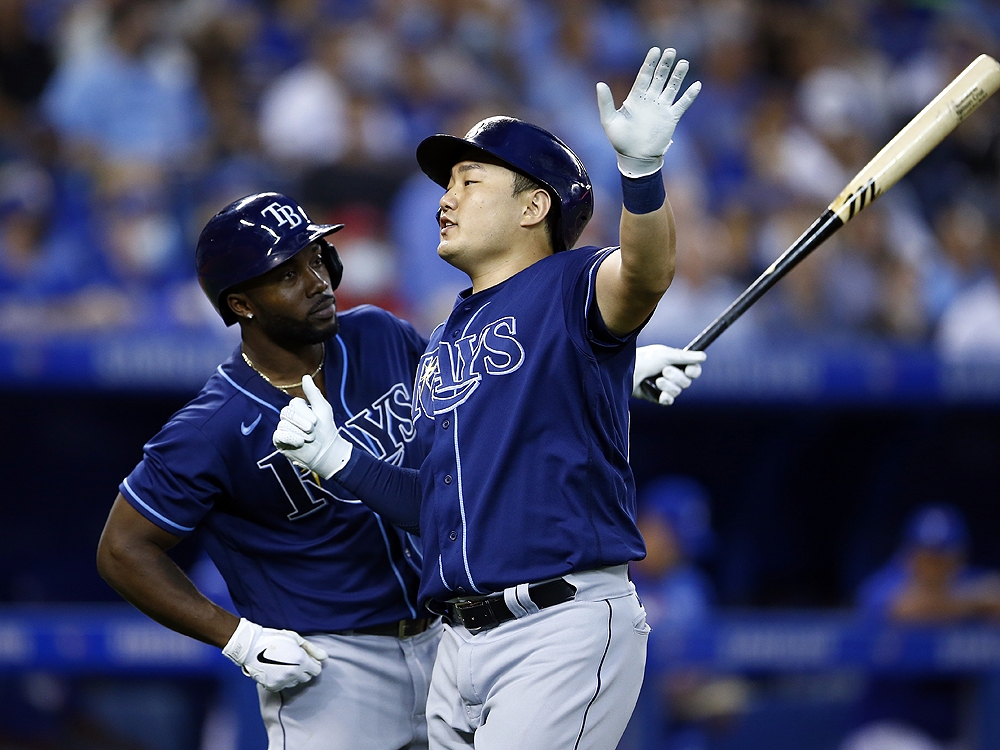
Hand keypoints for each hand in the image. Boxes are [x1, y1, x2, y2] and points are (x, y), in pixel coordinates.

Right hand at [222, 618, 327, 691]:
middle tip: (296, 661)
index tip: (307, 659)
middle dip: (305, 670)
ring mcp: (283, 681)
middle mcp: (294, 673)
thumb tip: (325, 657)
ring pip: (295, 683)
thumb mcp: (295, 639)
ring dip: (294, 676)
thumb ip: (312, 649)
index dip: (313, 664)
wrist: (251, 647)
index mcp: (301, 661)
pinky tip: (277, 670)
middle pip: (307, 678)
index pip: (317, 670)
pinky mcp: (273, 686)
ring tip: (285, 665)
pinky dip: (283, 680)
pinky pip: (283, 686)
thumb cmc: (274, 639)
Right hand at [272, 374, 352, 478]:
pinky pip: (279, 435)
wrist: (326, 451)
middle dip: (302, 423)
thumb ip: (313, 393)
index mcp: (297, 407)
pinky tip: (300, 443)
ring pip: (284, 425)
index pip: (294, 403)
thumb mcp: (322, 408)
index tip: (316, 422)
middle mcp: (288, 416)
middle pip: (286, 413)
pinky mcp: (279, 440)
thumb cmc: (325, 429)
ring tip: (309, 439)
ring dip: (300, 434)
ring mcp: (283, 428)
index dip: (305, 413)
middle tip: (313, 432)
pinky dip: (291, 439)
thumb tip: (305, 376)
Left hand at [597, 47, 700, 176]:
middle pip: (659, 77)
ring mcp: (661, 108)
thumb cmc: (620, 141)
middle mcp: (650, 100)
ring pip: (672, 87)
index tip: (655, 50)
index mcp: (636, 98)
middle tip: (671, 51)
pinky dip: (689, 95)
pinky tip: (697, 85)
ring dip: (678, 75)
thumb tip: (600, 84)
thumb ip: (605, 102)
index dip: (650, 63)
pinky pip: (682, 104)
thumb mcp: (609, 121)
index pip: (644, 75)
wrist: (635, 158)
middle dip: (665, 64)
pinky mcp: (671, 118)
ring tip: (684, 62)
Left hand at [633, 344, 705, 404]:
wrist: (625, 371)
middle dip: (676, 376)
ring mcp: (664, 387)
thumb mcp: (665, 355)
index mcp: (675, 362)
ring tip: (656, 380)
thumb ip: (685, 357)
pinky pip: (669, 401)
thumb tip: (703, 357)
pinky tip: (660, 393)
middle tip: (664, 370)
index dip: (694, 371)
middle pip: (687, 382)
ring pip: (678, 391)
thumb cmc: (644, 359)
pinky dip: (666, 397)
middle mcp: (671, 375)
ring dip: (669, 385)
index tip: (689, 370)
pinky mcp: (656, 397)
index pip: (693, 370)